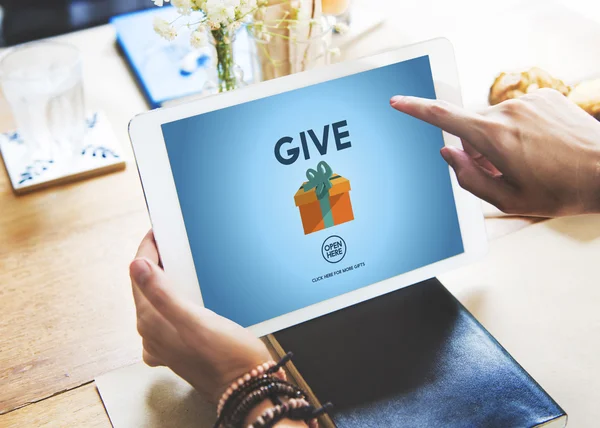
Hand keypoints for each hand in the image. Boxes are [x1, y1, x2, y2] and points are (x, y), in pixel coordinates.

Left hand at [129, 230, 270, 402]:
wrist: (248, 387)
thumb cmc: (227, 358)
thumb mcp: (197, 321)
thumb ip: (163, 294)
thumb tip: (137, 266)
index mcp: (152, 322)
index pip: (138, 276)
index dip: (146, 250)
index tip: (156, 232)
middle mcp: (153, 333)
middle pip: (145, 288)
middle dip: (154, 262)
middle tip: (168, 241)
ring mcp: (165, 341)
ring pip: (156, 300)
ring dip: (164, 279)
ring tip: (178, 260)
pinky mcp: (179, 346)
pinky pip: (168, 314)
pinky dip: (174, 298)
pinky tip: (187, 295)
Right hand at [390, 89, 599, 216]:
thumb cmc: (561, 190)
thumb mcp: (507, 199)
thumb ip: (468, 178)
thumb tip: (449, 154)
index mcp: (495, 138)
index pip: (444, 117)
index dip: (416, 109)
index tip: (398, 101)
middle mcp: (508, 112)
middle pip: (473, 129)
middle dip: (480, 150)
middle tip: (506, 171)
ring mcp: (528, 101)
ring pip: (496, 122)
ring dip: (502, 140)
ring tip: (531, 160)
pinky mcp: (544, 96)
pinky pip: (517, 112)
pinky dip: (520, 129)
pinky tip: (542, 145)